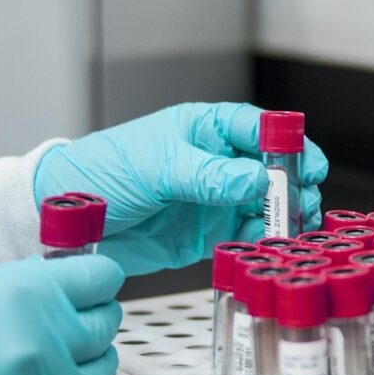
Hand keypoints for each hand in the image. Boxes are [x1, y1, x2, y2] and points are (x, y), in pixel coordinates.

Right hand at [0, 254, 123, 374]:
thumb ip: (24, 292)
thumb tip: (62, 293)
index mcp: (27, 292)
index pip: (102, 279)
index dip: (99, 284)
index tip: (96, 290)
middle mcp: (41, 339)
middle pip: (106, 327)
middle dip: (94, 325)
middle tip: (81, 329)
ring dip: (90, 369)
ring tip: (74, 367)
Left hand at [34, 103, 328, 275]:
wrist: (65, 220)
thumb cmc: (101, 173)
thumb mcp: (158, 168)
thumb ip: (210, 175)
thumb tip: (257, 179)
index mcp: (204, 130)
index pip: (258, 129)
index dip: (288, 144)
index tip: (308, 164)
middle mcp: (215, 162)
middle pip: (270, 169)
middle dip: (292, 185)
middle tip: (303, 203)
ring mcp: (213, 199)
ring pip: (263, 205)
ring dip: (280, 216)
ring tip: (289, 230)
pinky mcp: (206, 234)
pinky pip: (243, 235)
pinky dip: (258, 241)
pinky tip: (264, 245)